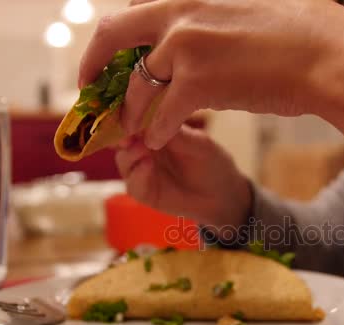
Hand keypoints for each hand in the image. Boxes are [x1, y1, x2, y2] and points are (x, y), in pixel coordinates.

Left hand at [79, 0, 343, 149]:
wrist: (329, 56)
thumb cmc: (306, 34)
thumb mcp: (253, 7)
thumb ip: (218, 16)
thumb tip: (204, 33)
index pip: (138, 8)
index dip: (121, 35)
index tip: (115, 55)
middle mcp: (181, 12)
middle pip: (114, 34)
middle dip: (95, 64)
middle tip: (89, 87)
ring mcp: (185, 45)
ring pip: (138, 84)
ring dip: (131, 111)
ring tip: (132, 128)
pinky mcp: (197, 81)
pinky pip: (163, 113)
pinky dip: (157, 130)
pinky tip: (159, 140)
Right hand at [115, 124, 251, 226]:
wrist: (222, 195)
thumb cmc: (212, 163)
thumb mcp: (197, 143)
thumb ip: (175, 131)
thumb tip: (151, 116)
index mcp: (155, 131)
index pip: (134, 118)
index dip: (128, 114)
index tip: (129, 110)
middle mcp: (143, 148)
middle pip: (121, 138)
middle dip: (122, 133)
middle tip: (129, 131)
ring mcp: (141, 170)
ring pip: (123, 159)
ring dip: (130, 153)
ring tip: (142, 148)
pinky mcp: (144, 192)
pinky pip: (133, 183)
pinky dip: (138, 174)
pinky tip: (147, 165)